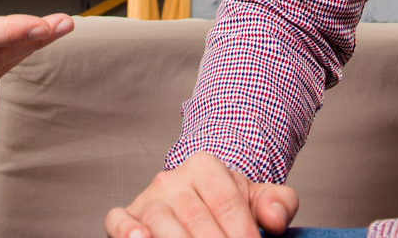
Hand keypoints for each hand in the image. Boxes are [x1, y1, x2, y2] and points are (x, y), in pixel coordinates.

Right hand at [106, 151, 298, 237]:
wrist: (199, 199)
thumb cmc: (228, 204)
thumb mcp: (258, 199)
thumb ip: (278, 203)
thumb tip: (275, 219)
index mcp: (206, 166)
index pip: (227, 202)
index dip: (243, 233)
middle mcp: (172, 179)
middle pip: (196, 217)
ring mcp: (148, 197)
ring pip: (160, 220)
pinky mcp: (127, 214)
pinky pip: (119, 220)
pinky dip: (127, 231)